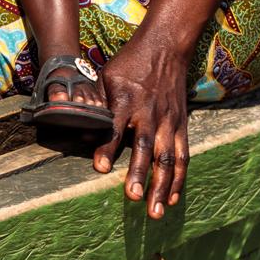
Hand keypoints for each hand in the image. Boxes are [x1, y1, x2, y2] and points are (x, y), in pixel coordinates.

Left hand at [92, 28, 194, 218]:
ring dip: (162, 186)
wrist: (166, 47)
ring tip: (155, 211)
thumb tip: (78, 133)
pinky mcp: (181, 125)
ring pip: (166, 157)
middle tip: (133, 198)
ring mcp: (168, 120)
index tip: (100, 168)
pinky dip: (178, 178)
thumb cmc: (129, 64)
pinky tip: (172, 198)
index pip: (115, 126)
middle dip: (140, 173)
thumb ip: (96, 105)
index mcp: (126, 99)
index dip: (107, 147)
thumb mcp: (106, 77)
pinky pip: (181, 155)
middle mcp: (149, 112)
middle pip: (145, 146)